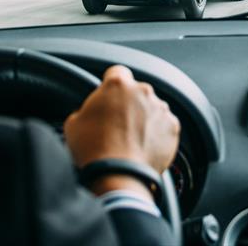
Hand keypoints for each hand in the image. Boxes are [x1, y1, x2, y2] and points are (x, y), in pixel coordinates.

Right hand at [64, 65, 180, 195]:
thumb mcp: (73, 123)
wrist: (117, 176)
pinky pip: (165, 126)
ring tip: (131, 141)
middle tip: (117, 125)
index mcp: (117, 84)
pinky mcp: (173, 127)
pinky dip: (158, 134)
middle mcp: (143, 91)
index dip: (112, 85)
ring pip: (152, 108)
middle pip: (136, 92)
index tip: (110, 97)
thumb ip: (85, 109)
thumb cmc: (93, 150)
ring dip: (144, 119)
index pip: (117, 72)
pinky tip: (144, 147)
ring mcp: (160, 108)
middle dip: (129, 104)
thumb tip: (89, 113)